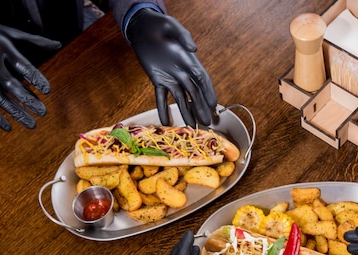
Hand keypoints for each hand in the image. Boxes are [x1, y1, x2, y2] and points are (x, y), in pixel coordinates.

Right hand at [0, 17, 60, 130]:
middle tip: (43, 112)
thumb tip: (57, 45)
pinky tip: (9, 127)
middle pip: (11, 84)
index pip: (22, 65)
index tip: (47, 90)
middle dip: (28, 100)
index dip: (36, 78)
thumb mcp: (7, 31)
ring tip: (32, 125)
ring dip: (16, 113)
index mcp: (1, 46)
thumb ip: (33, 40)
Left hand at [126, 8, 216, 126]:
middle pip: (194, 93)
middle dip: (201, 108)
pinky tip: (165, 122)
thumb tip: (194, 48)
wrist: (143, 28)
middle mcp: (182, 72)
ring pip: (180, 99)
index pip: (201, 79)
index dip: (208, 92)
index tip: (214, 104)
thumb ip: (183, 36)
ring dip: (186, 112)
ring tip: (192, 127)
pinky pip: (160, 97)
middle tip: (207, 123)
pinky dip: (162, 109)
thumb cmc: (160, 25)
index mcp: (188, 60)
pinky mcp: (158, 80)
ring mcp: (170, 78)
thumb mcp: (172, 26)